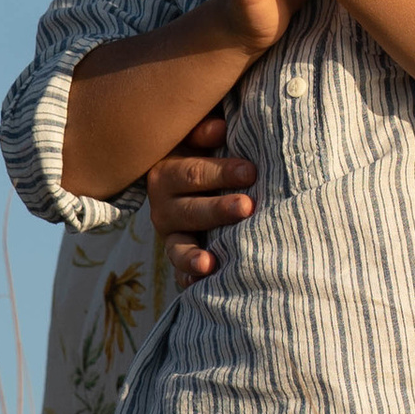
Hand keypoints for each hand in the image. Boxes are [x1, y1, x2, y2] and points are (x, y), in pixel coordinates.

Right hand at [146, 112, 256, 287]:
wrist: (187, 177)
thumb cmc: (204, 149)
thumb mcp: (199, 135)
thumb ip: (205, 130)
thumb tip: (220, 128)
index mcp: (167, 171)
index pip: (194, 172)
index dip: (222, 172)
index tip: (251, 171)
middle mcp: (163, 205)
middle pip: (191, 210)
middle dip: (219, 209)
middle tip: (247, 207)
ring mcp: (169, 234)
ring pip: (179, 246)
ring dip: (193, 255)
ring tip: (210, 264)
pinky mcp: (178, 254)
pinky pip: (179, 269)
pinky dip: (187, 278)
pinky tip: (198, 285)